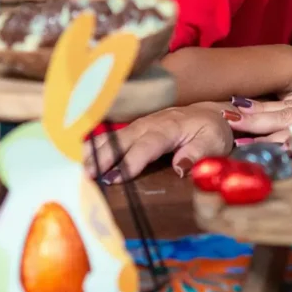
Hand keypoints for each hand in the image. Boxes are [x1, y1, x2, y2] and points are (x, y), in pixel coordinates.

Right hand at [85, 103, 233, 181]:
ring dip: (96, 151)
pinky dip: (98, 146)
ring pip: (115, 136)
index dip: (130, 161)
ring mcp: (142, 124)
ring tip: (78, 168)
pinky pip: (115, 136)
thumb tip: (179, 166)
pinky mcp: (137, 128)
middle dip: (104, 156)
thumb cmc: (212, 130)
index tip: (114, 178)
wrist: (212, 113)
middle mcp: (151, 123)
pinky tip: (83, 157)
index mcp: (170, 127)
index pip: (147, 145)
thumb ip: (198, 152)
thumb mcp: (213, 141)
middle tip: (84, 175)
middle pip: (124, 139)